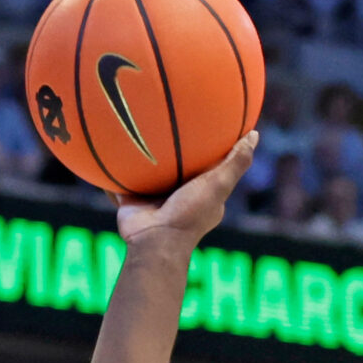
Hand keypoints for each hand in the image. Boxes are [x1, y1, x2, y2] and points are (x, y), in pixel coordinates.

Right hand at [111, 132, 257, 250]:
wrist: (154, 242)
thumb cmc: (190, 214)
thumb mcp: (218, 185)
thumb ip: (236, 162)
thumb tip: (254, 134)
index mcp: (203, 195)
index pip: (211, 167)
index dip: (211, 149)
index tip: (209, 125)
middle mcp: (179, 197)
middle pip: (179, 168)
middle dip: (175, 150)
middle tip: (170, 121)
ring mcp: (154, 200)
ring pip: (149, 174)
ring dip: (144, 158)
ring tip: (136, 129)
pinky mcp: (131, 201)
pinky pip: (121, 182)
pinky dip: (114, 171)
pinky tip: (108, 149)